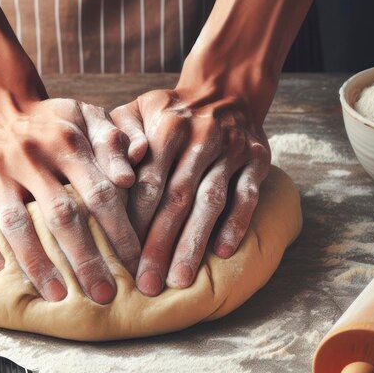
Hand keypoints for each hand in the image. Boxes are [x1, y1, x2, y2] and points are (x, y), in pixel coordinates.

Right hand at [0, 95, 140, 303]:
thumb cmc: (52, 121)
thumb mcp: (87, 117)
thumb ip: (112, 143)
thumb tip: (130, 178)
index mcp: (66, 141)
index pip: (99, 192)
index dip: (119, 231)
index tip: (133, 263)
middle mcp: (30, 156)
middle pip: (61, 215)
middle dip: (85, 259)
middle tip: (104, 295)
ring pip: (17, 223)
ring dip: (37, 262)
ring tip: (58, 295)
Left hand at [111, 89, 270, 296]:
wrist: (223, 89)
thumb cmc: (169, 112)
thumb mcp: (137, 110)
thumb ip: (119, 137)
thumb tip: (116, 174)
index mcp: (167, 127)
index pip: (147, 180)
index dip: (134, 220)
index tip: (121, 255)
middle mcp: (201, 137)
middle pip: (177, 197)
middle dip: (160, 242)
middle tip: (147, 283)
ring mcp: (232, 149)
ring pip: (211, 201)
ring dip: (195, 242)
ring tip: (179, 278)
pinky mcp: (257, 159)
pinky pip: (247, 195)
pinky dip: (236, 224)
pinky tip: (222, 253)